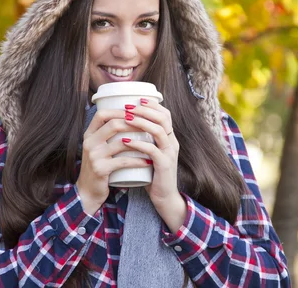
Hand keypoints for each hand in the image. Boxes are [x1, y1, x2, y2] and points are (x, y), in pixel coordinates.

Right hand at [76, 108, 149, 215]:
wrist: (88, 192)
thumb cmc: (99, 167)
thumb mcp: (99, 148)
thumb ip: (108, 135)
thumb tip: (131, 117)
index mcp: (89, 134)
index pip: (102, 114)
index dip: (119, 110)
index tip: (135, 112)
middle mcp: (89, 142)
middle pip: (113, 125)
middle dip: (133, 123)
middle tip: (149, 126)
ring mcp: (94, 156)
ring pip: (120, 143)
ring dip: (139, 142)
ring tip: (152, 142)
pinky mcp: (100, 169)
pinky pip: (123, 161)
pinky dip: (137, 160)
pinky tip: (147, 161)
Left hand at [122, 99, 186, 231]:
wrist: (164, 197)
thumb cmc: (153, 174)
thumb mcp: (150, 154)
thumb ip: (143, 141)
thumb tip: (124, 126)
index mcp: (170, 138)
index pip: (165, 114)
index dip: (153, 105)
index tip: (138, 99)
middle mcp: (172, 142)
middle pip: (163, 118)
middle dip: (145, 110)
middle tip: (128, 107)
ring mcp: (170, 153)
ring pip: (158, 131)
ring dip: (141, 122)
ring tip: (125, 118)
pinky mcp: (165, 165)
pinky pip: (152, 150)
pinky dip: (138, 143)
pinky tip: (126, 141)